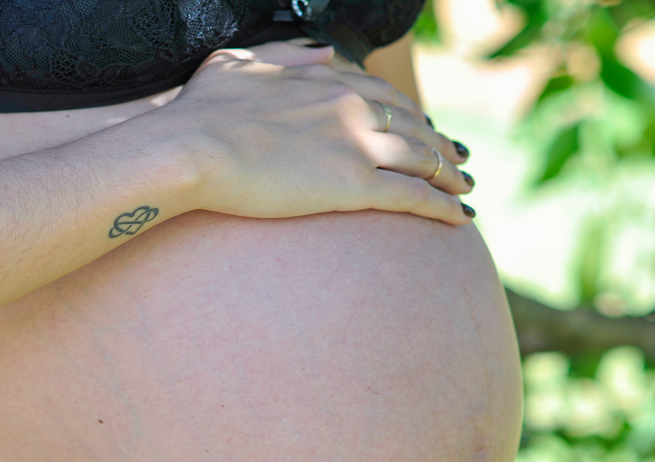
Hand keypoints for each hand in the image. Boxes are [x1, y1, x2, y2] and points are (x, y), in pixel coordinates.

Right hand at [155, 41, 473, 225]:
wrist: (189, 148)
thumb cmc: (197, 111)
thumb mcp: (235, 63)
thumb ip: (283, 54)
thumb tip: (323, 50)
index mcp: (324, 78)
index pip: (381, 93)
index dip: (407, 111)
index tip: (419, 124)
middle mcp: (350, 106)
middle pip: (412, 123)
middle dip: (439, 141)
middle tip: (457, 157)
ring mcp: (355, 144)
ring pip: (422, 158)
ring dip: (450, 173)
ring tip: (465, 186)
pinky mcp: (353, 185)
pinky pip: (412, 196)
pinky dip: (442, 206)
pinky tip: (459, 217)